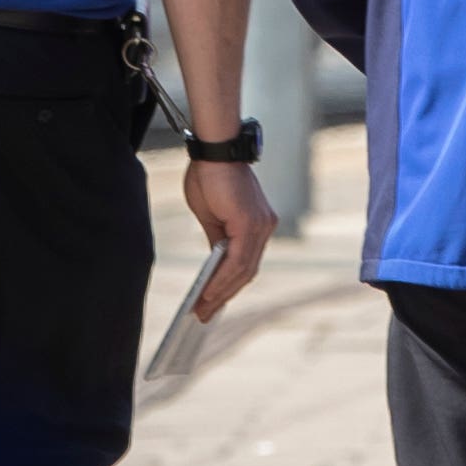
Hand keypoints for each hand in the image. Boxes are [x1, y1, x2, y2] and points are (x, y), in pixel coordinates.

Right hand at [181, 159, 279, 316]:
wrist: (214, 151)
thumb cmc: (210, 175)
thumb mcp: (211, 215)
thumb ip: (217, 238)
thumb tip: (215, 262)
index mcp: (258, 224)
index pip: (246, 262)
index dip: (230, 284)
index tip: (214, 302)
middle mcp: (264, 227)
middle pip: (247, 271)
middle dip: (225, 295)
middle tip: (205, 314)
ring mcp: (260, 226)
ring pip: (243, 270)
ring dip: (221, 292)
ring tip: (201, 309)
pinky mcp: (250, 224)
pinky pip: (237, 261)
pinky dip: (222, 279)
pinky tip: (208, 292)